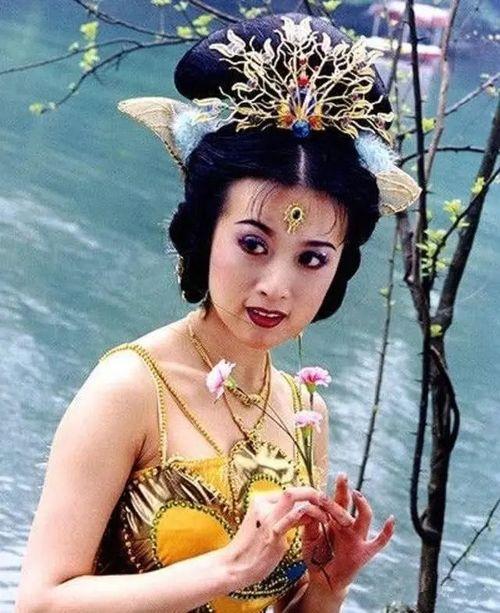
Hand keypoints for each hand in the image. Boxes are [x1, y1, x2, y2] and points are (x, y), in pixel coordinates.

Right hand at [221, 485, 352, 590]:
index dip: (309, 495)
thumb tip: (308, 512)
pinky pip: (293, 517)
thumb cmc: (252, 549)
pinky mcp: (271, 532)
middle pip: (295, 490)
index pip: (291, 491)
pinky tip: (319, 523)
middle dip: (316, 495)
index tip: (322, 504)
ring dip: (316, 506)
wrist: (233, 566)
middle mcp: (262, 503)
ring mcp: (266, 516)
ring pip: (296, 499)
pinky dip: (309, 517)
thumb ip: (286, 517)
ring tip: (329, 515)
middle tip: (330, 505)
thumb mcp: (270, 528)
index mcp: (261, 500)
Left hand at [301, 473, 394, 592]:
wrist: (322, 579)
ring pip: (362, 518)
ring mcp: (358, 538)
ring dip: (361, 505)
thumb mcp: (309, 540)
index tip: (319, 490)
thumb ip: (310, 526)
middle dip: (344, 490)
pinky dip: (387, 532)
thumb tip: (310, 510)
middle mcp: (347, 526)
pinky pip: (379, 542)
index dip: (326, 496)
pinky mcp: (365, 552)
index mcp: (332, 520)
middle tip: (342, 476)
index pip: (332, 502)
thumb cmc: (315, 556)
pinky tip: (391, 519)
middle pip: (347, 505)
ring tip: (356, 493)